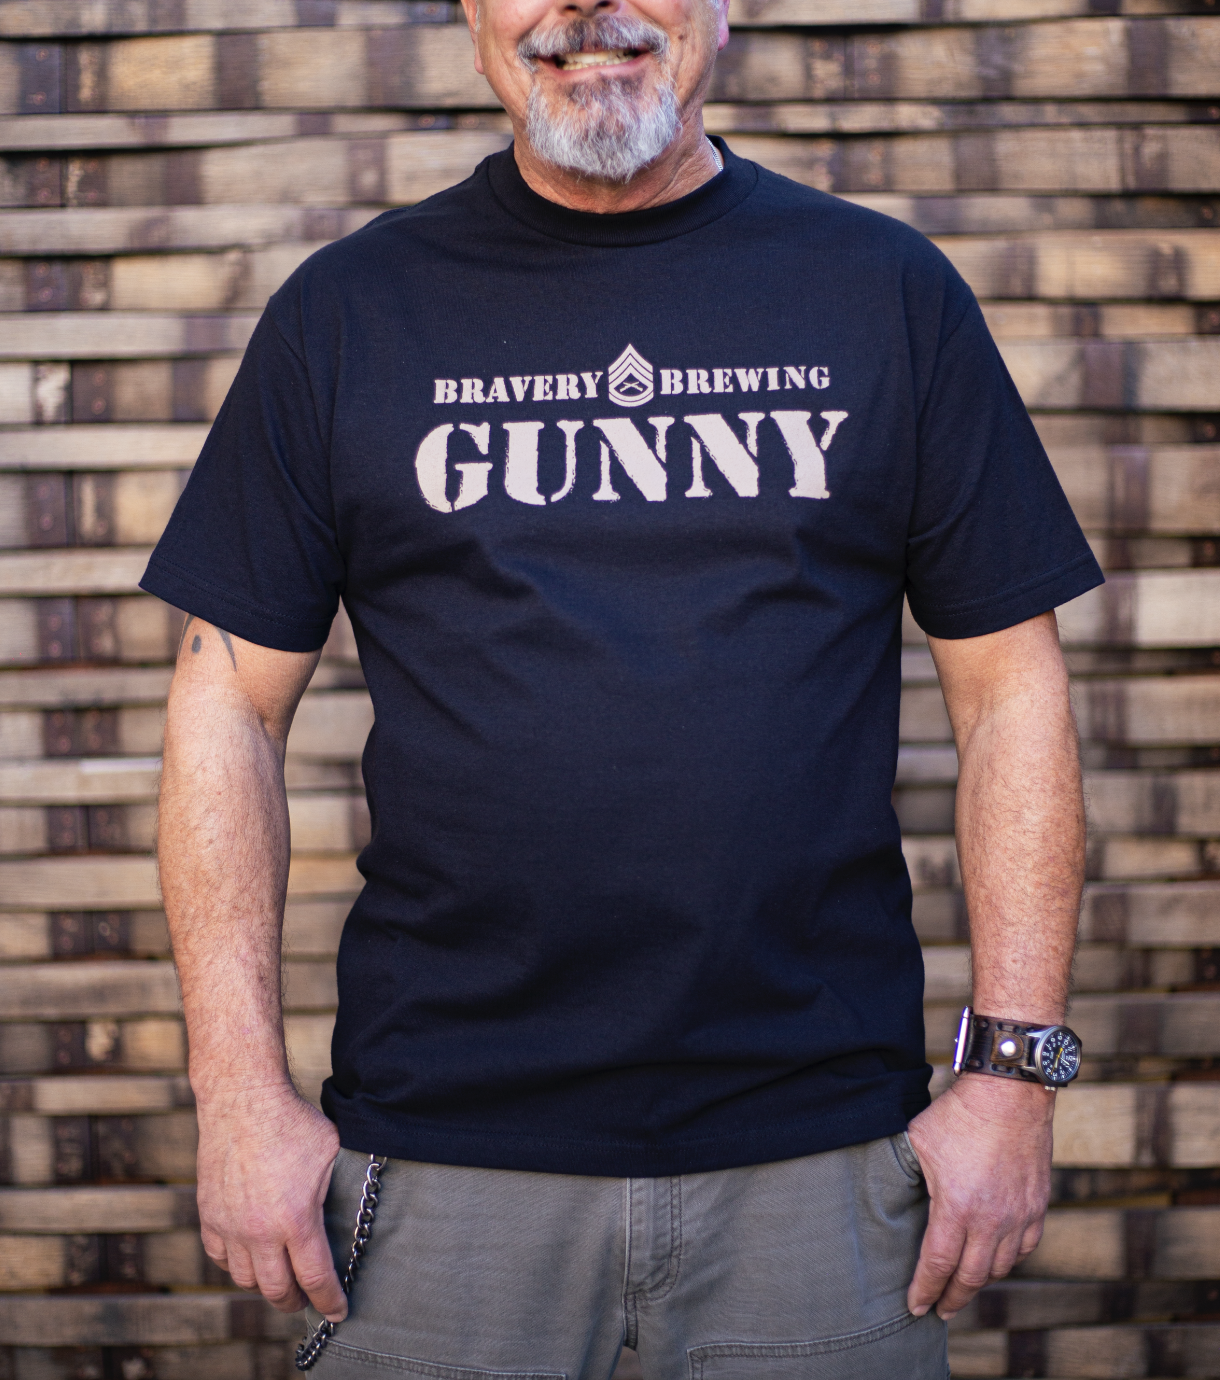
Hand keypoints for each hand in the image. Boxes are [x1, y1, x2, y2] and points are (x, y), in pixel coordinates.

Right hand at [196, 1083, 345, 1319]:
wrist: (243, 1099)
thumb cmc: (293, 1122)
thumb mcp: (332, 1154)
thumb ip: (337, 1189)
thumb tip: (355, 1206)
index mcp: (296, 1219)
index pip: (316, 1278)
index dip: (330, 1301)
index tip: (339, 1311)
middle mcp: (259, 1231)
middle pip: (277, 1290)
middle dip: (297, 1301)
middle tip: (308, 1300)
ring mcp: (230, 1226)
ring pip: (246, 1279)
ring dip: (266, 1284)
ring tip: (281, 1278)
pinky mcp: (209, 1215)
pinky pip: (221, 1258)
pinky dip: (237, 1265)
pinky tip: (251, 1257)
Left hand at [905, 1073, 1053, 1319]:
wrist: (1010, 1094)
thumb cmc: (959, 1114)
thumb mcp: (919, 1142)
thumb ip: (910, 1176)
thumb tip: (895, 1190)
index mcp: (956, 1207)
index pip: (937, 1264)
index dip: (924, 1290)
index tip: (915, 1306)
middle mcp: (991, 1220)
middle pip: (970, 1277)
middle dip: (951, 1298)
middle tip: (939, 1310)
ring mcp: (1018, 1215)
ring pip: (999, 1267)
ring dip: (979, 1282)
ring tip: (963, 1287)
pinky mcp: (1037, 1206)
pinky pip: (1024, 1248)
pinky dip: (1007, 1261)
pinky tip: (995, 1261)